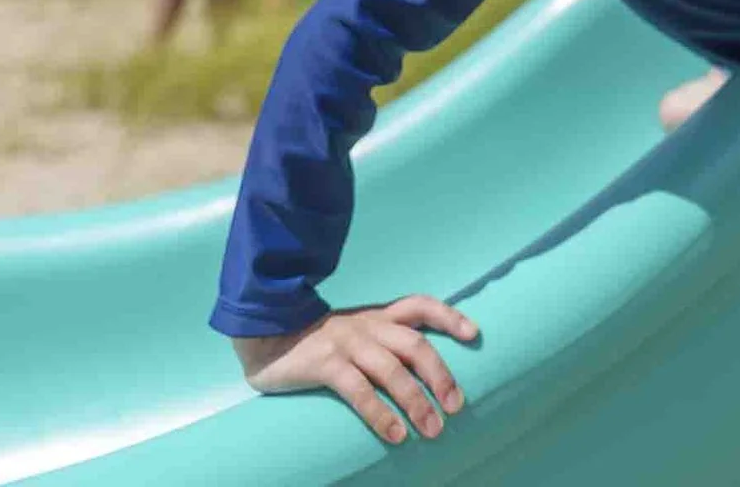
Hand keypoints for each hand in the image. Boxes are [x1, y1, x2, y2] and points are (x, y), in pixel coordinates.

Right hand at [232, 295, 478, 443]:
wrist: (264, 338)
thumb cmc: (316, 343)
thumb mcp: (353, 333)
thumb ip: (380, 344)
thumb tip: (418, 376)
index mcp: (376, 317)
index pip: (419, 305)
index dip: (449, 316)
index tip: (474, 334)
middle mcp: (366, 326)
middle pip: (414, 343)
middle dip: (439, 374)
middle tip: (456, 404)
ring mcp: (346, 343)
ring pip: (391, 370)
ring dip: (416, 400)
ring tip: (433, 428)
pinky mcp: (325, 364)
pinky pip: (359, 390)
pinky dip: (380, 414)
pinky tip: (396, 434)